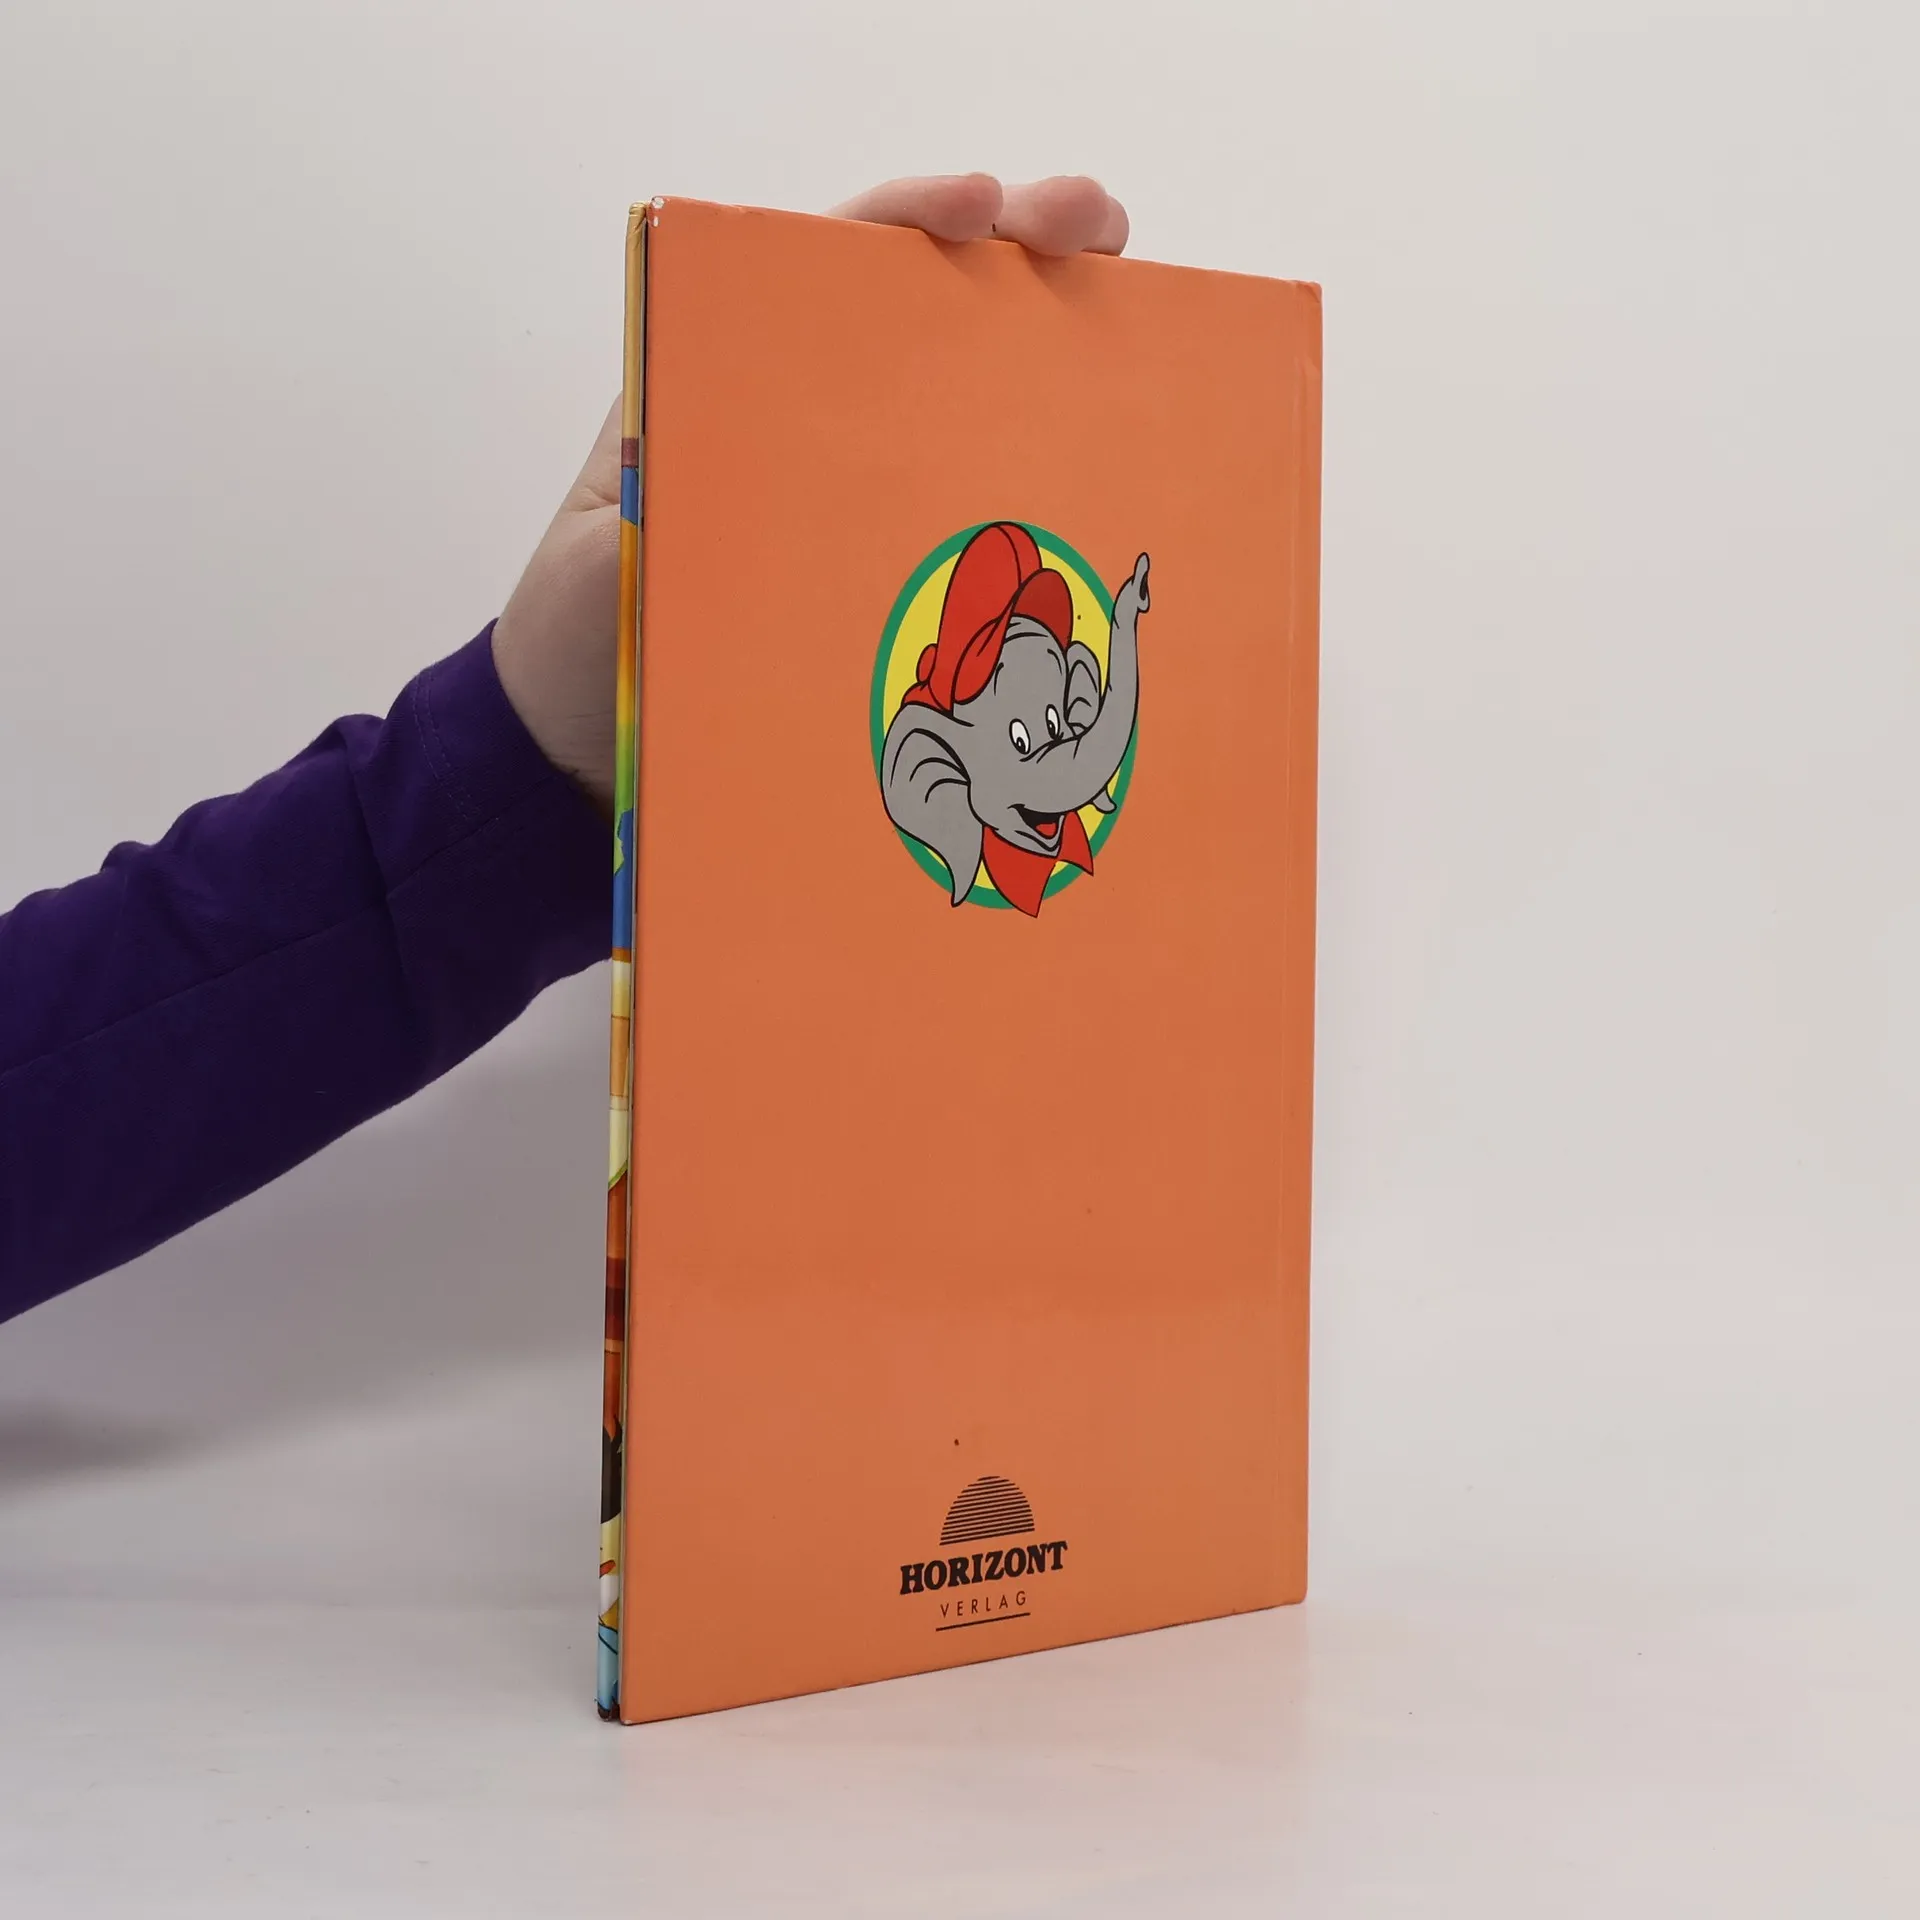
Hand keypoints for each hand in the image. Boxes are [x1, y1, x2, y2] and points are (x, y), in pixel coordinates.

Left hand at [491, 175, 1130, 811]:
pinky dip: (1030, 496)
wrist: (577, 753)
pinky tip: (1096, 485)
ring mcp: (847, 502)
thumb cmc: (578, 644)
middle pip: (921, 310)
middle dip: (1019, 253)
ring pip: (961, 407)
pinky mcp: (877, 580)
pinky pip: (963, 522)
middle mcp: (800, 426)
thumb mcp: (611, 553)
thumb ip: (673, 501)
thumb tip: (778, 470)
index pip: (828, 263)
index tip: (986, 208)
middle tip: (1101, 230)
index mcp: (726, 386)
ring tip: (1139, 331)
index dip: (913, 217)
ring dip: (1047, 362)